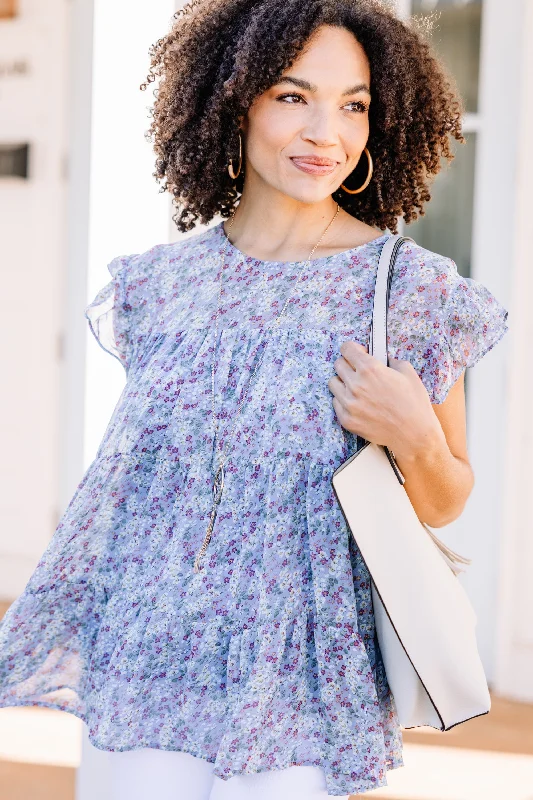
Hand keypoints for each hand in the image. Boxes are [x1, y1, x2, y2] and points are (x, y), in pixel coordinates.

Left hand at [327, 340, 440, 460]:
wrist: (414, 434)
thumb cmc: (414, 402)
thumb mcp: (407, 372)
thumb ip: (390, 360)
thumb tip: (380, 358)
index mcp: (370, 369)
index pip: (346, 348)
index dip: (353, 349)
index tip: (358, 353)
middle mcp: (355, 385)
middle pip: (338, 364)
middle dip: (348, 364)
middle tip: (359, 371)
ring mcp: (349, 403)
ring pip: (333, 383)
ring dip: (343, 382)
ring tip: (357, 388)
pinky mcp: (346, 419)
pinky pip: (335, 402)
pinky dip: (344, 400)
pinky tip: (358, 403)